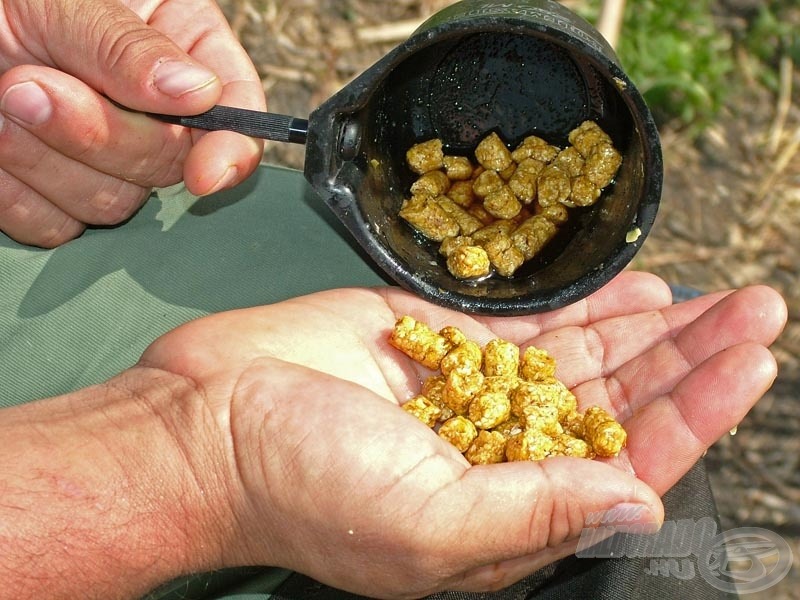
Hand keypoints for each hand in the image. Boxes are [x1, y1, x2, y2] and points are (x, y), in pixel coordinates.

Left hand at [0, 0, 263, 246]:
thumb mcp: (68, 1)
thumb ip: (127, 48)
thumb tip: (200, 94)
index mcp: (180, 47)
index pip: (235, 108)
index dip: (230, 148)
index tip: (205, 175)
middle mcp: (154, 111)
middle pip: (168, 164)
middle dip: (99, 135)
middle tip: (28, 86)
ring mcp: (105, 161)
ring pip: (113, 203)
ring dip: (45, 158)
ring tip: (2, 95)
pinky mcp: (56, 198)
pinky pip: (56, 227)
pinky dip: (16, 194)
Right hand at [133, 271, 784, 597]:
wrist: (208, 421)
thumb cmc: (299, 487)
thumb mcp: (425, 523)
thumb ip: (535, 513)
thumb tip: (639, 500)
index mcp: (505, 514)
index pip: (626, 465)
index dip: (694, 415)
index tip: (747, 364)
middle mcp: (501, 454)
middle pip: (619, 405)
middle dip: (689, 360)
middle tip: (757, 313)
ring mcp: (473, 392)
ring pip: (584, 360)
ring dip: (650, 328)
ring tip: (717, 299)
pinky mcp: (438, 340)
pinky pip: (528, 322)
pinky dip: (582, 305)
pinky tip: (635, 290)